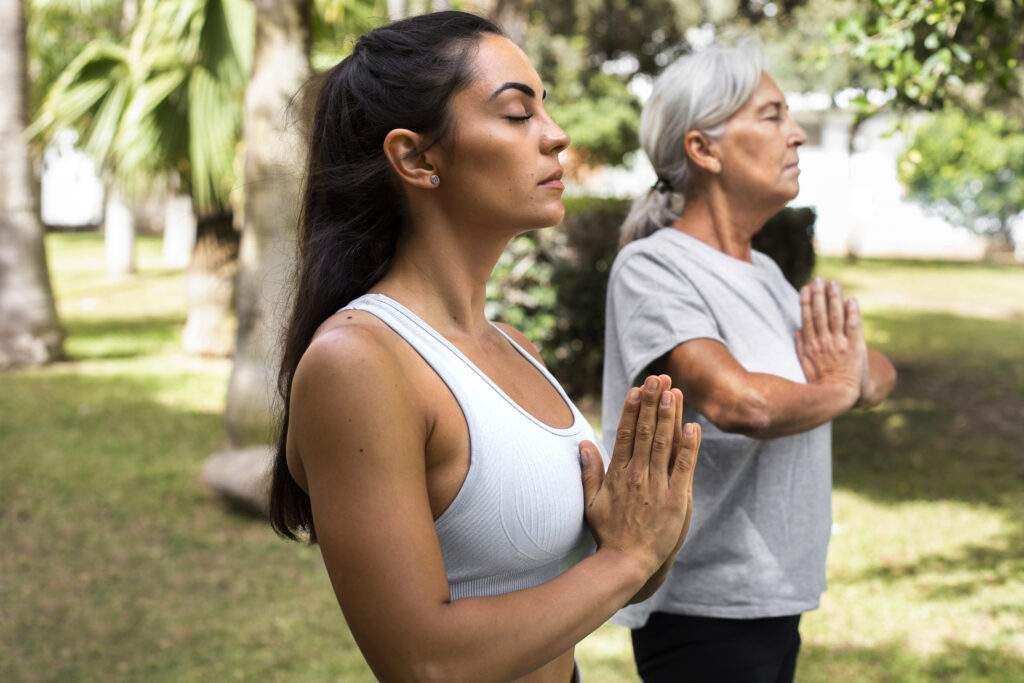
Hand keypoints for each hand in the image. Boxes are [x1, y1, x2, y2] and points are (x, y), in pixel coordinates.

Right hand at [578, 375, 700, 578]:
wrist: (626, 563)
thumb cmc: (609, 533)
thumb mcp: (591, 502)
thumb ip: (589, 471)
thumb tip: (583, 443)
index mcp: (618, 474)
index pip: (626, 434)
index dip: (633, 409)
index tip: (638, 389)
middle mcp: (637, 475)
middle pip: (646, 432)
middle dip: (653, 403)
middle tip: (658, 378)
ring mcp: (657, 486)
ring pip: (664, 443)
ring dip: (670, 416)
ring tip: (674, 392)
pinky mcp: (676, 500)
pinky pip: (684, 467)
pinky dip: (689, 446)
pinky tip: (692, 426)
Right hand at [794, 277, 863, 405]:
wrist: (838, 395)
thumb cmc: (819, 381)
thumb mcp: (804, 364)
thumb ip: (800, 346)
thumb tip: (797, 330)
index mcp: (810, 344)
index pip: (807, 317)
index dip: (807, 301)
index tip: (806, 287)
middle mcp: (824, 341)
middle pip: (820, 313)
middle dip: (820, 294)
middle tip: (820, 279)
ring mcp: (839, 344)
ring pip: (836, 316)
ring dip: (834, 298)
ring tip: (834, 283)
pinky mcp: (855, 348)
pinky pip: (854, 327)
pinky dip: (852, 313)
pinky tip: (851, 300)